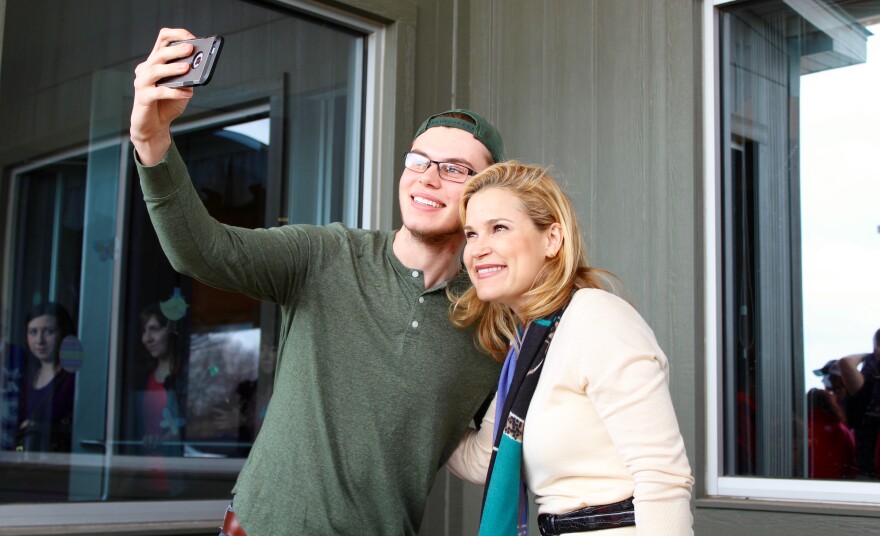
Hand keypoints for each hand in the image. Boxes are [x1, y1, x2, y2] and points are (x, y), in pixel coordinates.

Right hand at [130, 28, 196, 164]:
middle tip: (190, 49)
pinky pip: (159, 92)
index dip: (177, 35)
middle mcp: (146, 69)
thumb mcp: (182, 89)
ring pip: (155, 70)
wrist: (154, 127)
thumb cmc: (167, 105)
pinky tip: (188, 93)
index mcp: (155, 62)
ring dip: (172, 68)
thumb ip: (187, 79)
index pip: (163, 39)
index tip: (192, 38)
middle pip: (159, 54)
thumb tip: (197, 69)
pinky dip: (175, 92)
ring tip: (187, 67)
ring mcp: (142, 83)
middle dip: (176, 50)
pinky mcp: (143, 98)